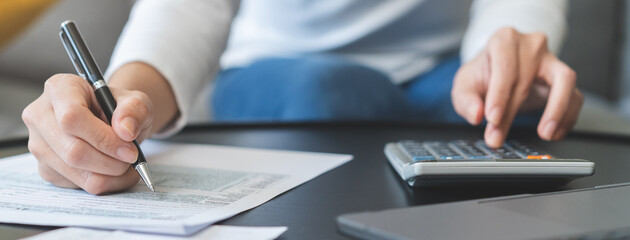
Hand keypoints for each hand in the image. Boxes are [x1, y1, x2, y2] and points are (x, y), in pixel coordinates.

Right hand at [22, 74, 153, 194]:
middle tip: (132, 158)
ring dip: (110, 174)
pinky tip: (115, 171)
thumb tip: (125, 130)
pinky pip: (76, 184)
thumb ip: (135, 110)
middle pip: (72, 150)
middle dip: (110, 161)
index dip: (103, 138)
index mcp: (60, 88)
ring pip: (75, 171)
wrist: (113, 122)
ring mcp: (39, 144)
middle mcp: (41, 116)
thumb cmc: (119, 108)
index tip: (129, 148)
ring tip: (127, 164)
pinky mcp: (46, 168)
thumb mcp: (136, 101)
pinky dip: (104, 183)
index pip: (72, 117)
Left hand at [452, 27, 582, 147]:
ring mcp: (552, 60)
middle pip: (525, 79)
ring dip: (557, 109)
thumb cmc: (482, 76)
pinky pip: (575, 96)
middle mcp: (531, 45)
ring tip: (545, 134)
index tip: (492, 118)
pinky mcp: (564, 78)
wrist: (496, 71)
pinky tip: (554, 133)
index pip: (505, 66)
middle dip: (511, 112)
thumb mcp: (464, 85)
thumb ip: (465, 100)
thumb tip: (476, 115)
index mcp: (504, 39)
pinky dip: (568, 117)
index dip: (499, 95)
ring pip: (565, 80)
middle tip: (498, 136)